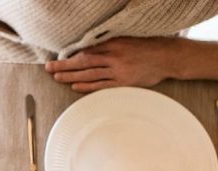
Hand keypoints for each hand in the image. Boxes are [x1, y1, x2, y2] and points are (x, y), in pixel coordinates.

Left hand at [46, 37, 179, 92]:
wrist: (169, 57)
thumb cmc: (148, 46)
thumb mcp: (129, 39)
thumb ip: (110, 43)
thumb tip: (89, 48)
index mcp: (115, 42)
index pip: (87, 49)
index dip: (71, 54)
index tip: (58, 57)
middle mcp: (115, 56)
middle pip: (84, 61)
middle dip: (64, 65)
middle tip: (48, 68)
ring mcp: (119, 70)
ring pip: (90, 74)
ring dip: (71, 76)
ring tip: (57, 77)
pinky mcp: (124, 82)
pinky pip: (101, 85)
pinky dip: (86, 86)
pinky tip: (74, 86)